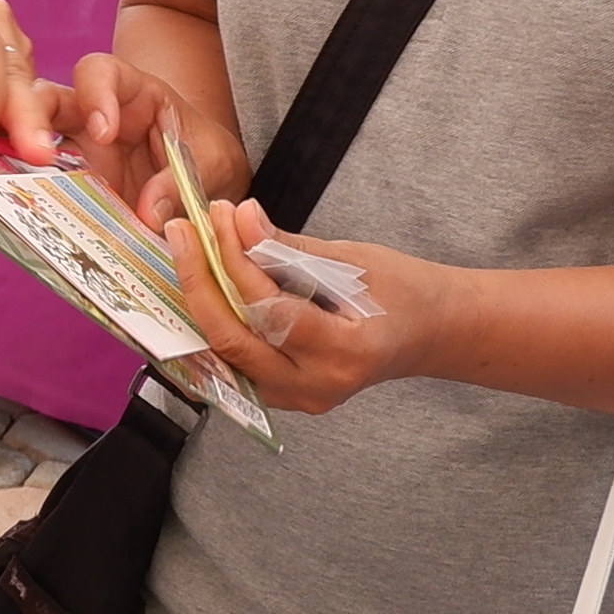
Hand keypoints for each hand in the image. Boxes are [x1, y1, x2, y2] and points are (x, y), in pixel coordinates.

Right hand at [31, 48, 230, 225]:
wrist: (208, 189)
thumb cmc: (206, 160)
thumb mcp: (208, 166)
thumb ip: (178, 184)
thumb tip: (147, 213)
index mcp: (131, 94)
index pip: (100, 72)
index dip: (95, 93)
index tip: (105, 132)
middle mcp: (90, 117)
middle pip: (44, 100)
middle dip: (27, 118)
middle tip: (37, 157)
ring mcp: (73, 153)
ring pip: (26, 140)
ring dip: (15, 160)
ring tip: (11, 186)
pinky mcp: (67, 189)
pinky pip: (37, 188)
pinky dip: (27, 199)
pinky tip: (22, 215)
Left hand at [162, 192, 449, 416]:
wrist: (430, 334)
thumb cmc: (403, 292)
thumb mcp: (353, 261)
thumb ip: (289, 248)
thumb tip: (239, 219)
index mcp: (347, 352)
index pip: (272, 308)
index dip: (238, 259)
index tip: (223, 214)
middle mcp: (318, 385)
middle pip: (235, 339)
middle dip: (199, 281)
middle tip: (183, 231)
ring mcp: (299, 398)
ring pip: (226, 354)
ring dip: (200, 301)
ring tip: (187, 251)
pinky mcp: (285, 396)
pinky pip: (236, 361)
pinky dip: (216, 322)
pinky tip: (202, 284)